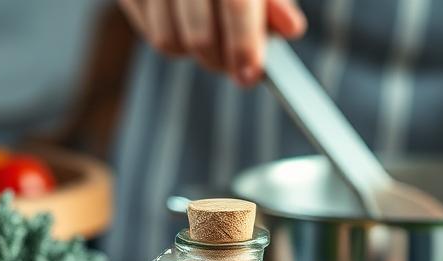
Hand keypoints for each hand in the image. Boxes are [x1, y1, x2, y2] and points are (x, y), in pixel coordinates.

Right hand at [119, 0, 306, 85]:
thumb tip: (290, 28)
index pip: (235, 4)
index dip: (244, 44)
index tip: (252, 72)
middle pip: (199, 34)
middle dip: (221, 61)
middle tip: (237, 65)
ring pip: (169, 42)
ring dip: (196, 54)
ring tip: (213, 38)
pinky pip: (152, 35)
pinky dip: (175, 40)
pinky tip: (187, 23)